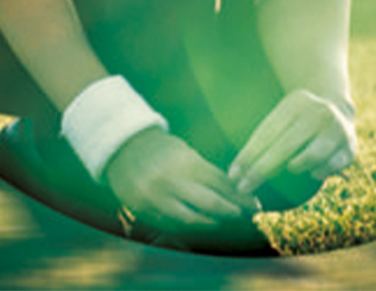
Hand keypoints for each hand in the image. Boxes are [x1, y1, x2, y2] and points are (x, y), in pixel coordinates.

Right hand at [103, 126, 259, 228]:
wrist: (122, 148)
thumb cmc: (161, 148)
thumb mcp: (185, 153)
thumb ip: (205, 172)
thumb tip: (233, 191)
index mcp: (186, 162)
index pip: (220, 183)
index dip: (239, 196)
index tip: (252, 203)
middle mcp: (172, 181)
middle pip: (210, 204)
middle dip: (231, 211)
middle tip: (243, 216)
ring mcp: (157, 198)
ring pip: (191, 220)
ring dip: (211, 223)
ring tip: (222, 223)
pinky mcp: (144, 210)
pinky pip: (170, 225)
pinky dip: (187, 227)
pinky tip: (198, 226)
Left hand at [228, 89, 356, 196]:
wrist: (340, 111)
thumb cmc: (299, 123)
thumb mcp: (283, 121)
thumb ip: (263, 142)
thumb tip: (235, 173)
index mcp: (296, 103)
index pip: (268, 132)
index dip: (248, 155)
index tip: (233, 175)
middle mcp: (317, 112)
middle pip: (285, 145)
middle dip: (261, 169)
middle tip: (243, 187)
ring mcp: (336, 128)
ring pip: (311, 155)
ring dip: (296, 165)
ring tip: (291, 168)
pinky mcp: (350, 147)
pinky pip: (330, 166)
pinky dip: (319, 172)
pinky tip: (312, 173)